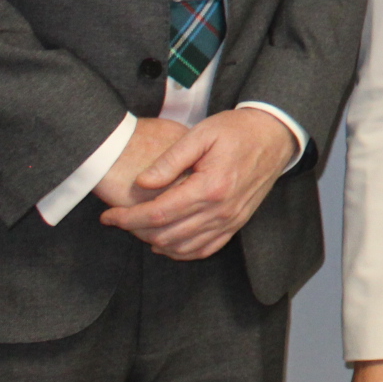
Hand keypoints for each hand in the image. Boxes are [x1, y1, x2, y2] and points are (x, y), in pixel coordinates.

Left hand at [99, 107, 295, 259]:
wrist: (274, 135)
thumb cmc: (237, 130)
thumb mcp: (201, 133)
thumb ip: (170, 159)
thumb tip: (142, 183)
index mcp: (210, 187)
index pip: (157, 214)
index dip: (127, 219)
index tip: (108, 216)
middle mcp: (221, 210)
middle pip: (166, 235)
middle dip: (135, 231)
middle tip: (118, 219)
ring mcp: (230, 221)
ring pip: (182, 247)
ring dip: (155, 242)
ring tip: (138, 228)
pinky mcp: (236, 224)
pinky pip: (204, 249)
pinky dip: (180, 251)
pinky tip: (165, 242)